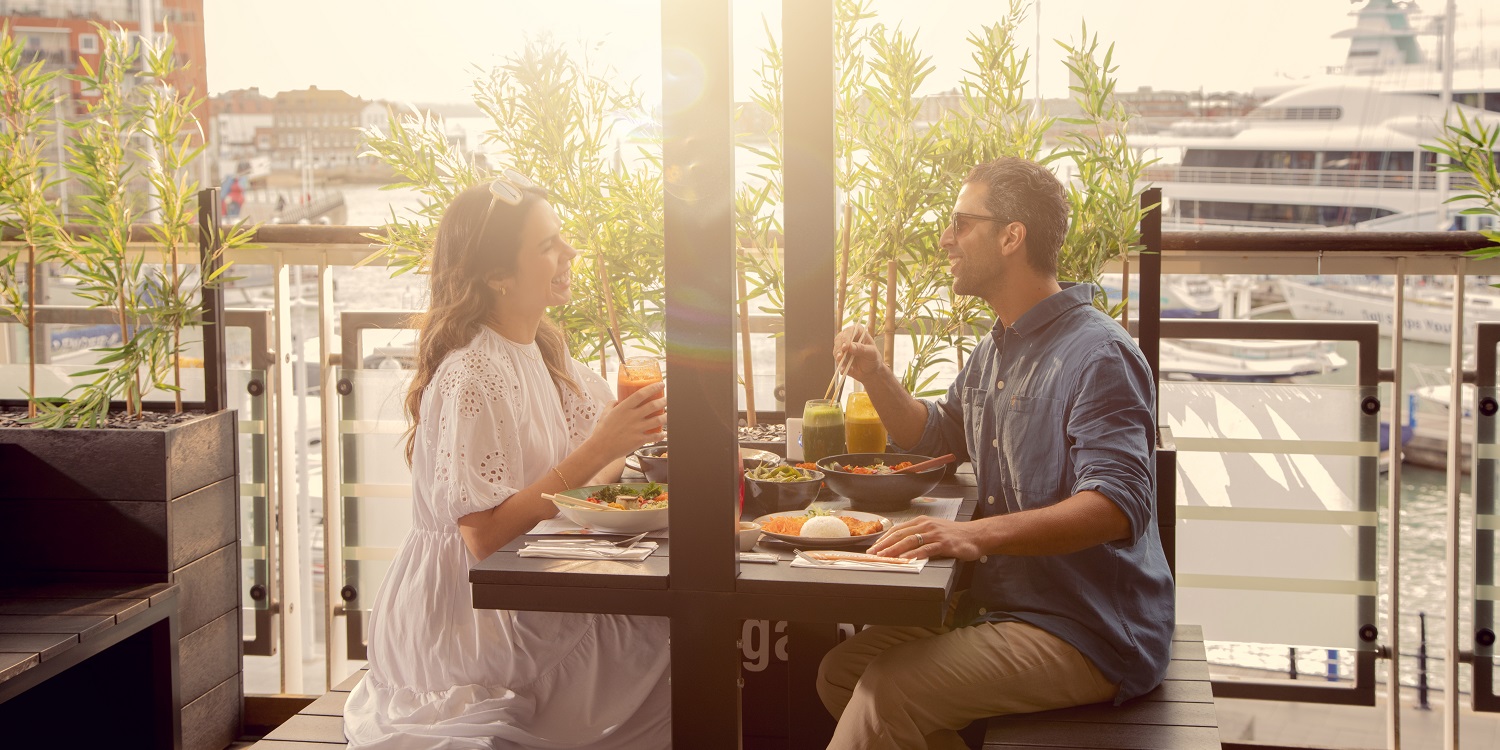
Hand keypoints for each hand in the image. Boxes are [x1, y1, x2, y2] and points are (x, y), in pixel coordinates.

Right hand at [589, 381, 666, 456]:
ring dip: (666, 417)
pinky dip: (661, 435)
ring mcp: (637, 429)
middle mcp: (632, 417)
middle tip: (667, 400)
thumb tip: (617, 400)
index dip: (653, 388)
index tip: (660, 385)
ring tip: (668, 414)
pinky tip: (663, 433)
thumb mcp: (605, 413)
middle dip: (663, 401)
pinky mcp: (639, 440)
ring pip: (657, 420)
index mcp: (624, 408)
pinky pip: (655, 436)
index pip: (641, 394)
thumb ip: (612, 404)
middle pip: (653, 406)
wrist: (600, 448)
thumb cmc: (602, 431)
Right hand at [832, 324, 883, 383]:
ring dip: (838, 358)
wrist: (870, 371)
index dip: (846, 338)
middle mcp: (849, 337)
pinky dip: (840, 365)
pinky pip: (837, 359)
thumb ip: (862, 349)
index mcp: (858, 332)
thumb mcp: (871, 353)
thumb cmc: (873, 358)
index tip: (845, 347)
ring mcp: (843, 347)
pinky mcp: (840, 356)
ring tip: (843, 366)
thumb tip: (850, 346)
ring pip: (836, 349)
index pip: (850, 331)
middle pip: (839, 339)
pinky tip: (843, 370)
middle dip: (839, 349)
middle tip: (840, 357)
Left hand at [868, 517, 984, 560]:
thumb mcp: (934, 530)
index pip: (898, 529)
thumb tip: (901, 545)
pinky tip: (905, 559)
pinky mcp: (944, 543)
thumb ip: (919, 535)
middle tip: (873, 554)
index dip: (884, 539)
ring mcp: (935, 534)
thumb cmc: (954, 535)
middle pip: (900, 535)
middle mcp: (926, 525)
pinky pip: (926, 549)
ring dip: (895, 549)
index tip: (873, 548)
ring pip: (910, 541)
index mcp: (922, 521)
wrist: (976, 535)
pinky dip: (914, 554)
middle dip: (884, 545)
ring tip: (884, 557)